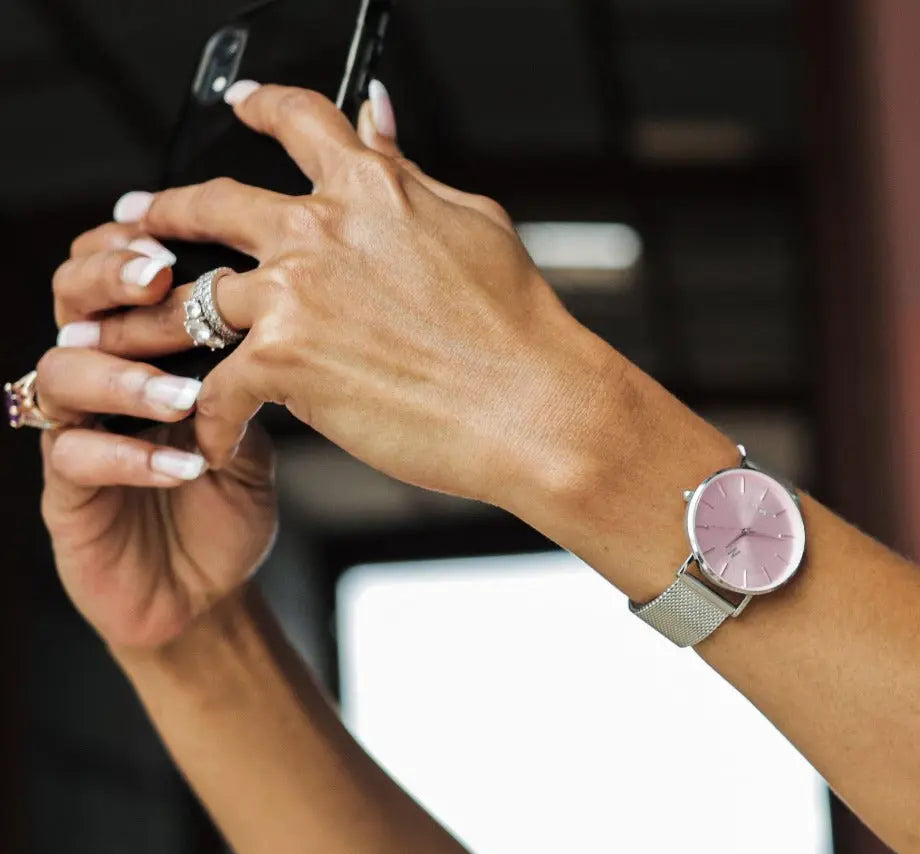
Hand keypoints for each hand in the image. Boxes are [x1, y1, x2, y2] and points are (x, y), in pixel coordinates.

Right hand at [40, 221, 276, 649]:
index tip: (175, 240)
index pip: (118, 283)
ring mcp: (76, 435)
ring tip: (185, 396)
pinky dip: (131, 457)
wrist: (208, 594)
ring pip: (62, 374)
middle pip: (69, 304)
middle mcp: (100, 385)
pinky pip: (76, 457)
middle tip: (157, 279)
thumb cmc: (226, 508)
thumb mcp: (251, 436)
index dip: (132, 251)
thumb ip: (245, 383)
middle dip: (108, 282)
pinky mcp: (65, 493)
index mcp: (142, 358)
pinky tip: (182, 467)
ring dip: (126, 375)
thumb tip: (269, 321)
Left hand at [94, 82, 628, 521]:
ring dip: (158, 323)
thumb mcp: (473, 224)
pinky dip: (211, 417)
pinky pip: (220, 388)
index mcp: (372, 188)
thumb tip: (376, 118)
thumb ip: (409, 173)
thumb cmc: (519, 328)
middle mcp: (321, 229)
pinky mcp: (286, 362)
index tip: (238, 103)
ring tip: (137, 342)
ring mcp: (297, 294)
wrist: (534, 407)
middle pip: (212, 204)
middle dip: (165, 211)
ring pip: (196, 299)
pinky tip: (210, 435)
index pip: (298, 120)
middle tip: (135, 224)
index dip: (260, 104)